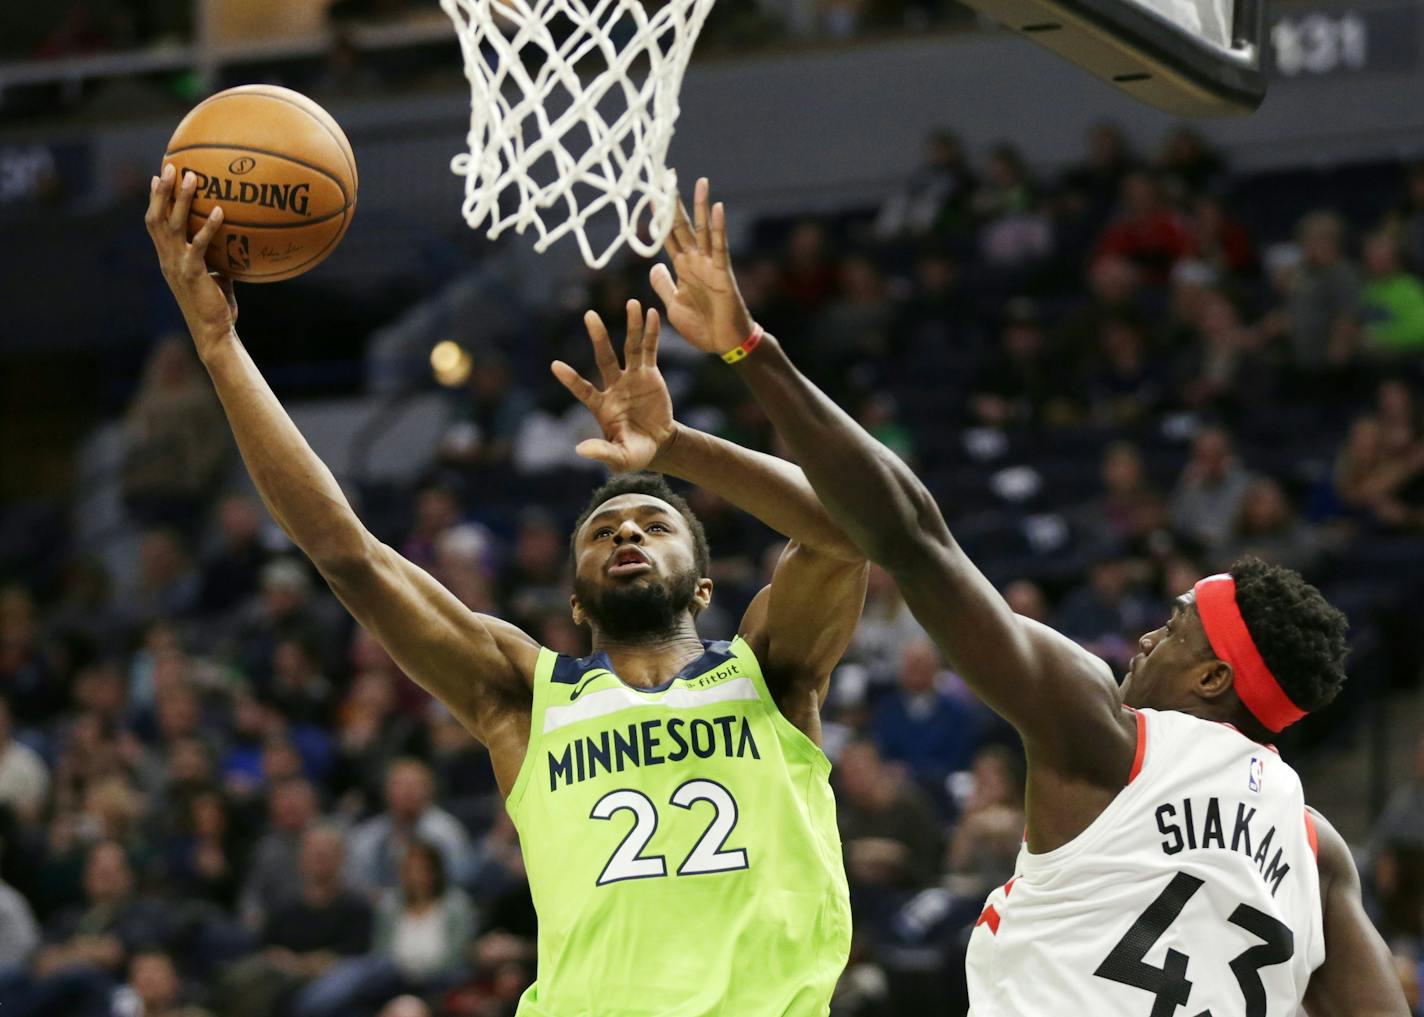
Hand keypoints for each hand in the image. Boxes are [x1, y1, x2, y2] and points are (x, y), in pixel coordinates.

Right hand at [145, 163, 238, 359]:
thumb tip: (235, 246)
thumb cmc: (216, 308)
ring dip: (182, 199)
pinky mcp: (193, 273)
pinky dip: (209, 227)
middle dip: (162, 190)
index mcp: (168, 258)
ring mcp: (177, 265)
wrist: (213, 332)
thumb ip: (218, 262)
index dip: (155, 200)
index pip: (155, 223)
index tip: (159, 177)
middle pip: (157, 217)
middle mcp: (167, 258)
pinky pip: (199, 245)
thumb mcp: (216, 279)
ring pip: (173, 225)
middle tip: (171, 166)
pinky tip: (221, 212)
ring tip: (193, 177)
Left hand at [551, 300, 676, 472]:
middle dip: (598, 337)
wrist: (658, 445)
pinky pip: (649, 350)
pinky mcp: (649, 374)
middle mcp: (614, 386)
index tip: (555, 365)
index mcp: (601, 406)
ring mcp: (632, 378)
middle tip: (590, 315)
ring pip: (629, 348)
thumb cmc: (634, 453)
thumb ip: (601, 452)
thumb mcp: (619, 458)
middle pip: (605, 358)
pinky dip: (650, 333)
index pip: (583, 389)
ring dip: (631, 326)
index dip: (571, 379)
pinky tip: (651, 313)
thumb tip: (579, 450)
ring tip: (632, 303)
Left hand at [649, 177, 754, 355]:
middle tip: (669, 175)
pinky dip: (718, 228)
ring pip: (703, 230)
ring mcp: (710, 264)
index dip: (659, 216)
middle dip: (676, 202)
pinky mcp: (723, 272)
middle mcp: (695, 261)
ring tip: (700, 181)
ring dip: (701, 206)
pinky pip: (720, 246)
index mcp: (682, 268)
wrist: (723, 344)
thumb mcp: (673, 304)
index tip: (652, 193)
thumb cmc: (701, 326)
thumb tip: (654, 265)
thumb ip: (663, 284)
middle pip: (683, 225)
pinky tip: (717, 208)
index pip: (667, 236)